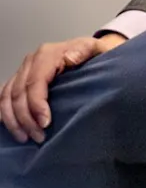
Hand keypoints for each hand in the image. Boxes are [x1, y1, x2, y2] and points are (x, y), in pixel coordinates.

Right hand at [1, 33, 124, 142]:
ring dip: (13, 121)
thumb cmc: (94, 54)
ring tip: (26, 138)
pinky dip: (4, 114)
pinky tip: (13, 128)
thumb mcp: (95, 49)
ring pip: (7, 97)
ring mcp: (23, 70)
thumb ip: (84, 51)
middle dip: (26, 119)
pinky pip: (4, 97)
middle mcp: (31, 61)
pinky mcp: (19, 79)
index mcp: (47, 54)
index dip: (36, 105)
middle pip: (18, 93)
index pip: (35, 82)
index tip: (45, 123)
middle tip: (39, 137)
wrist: (91, 51)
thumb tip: (69, 58)